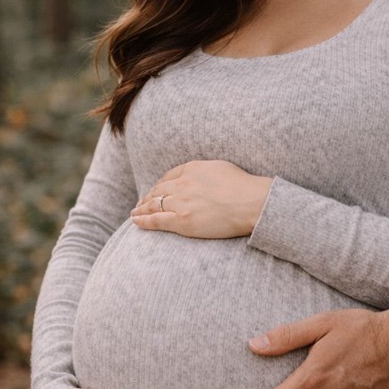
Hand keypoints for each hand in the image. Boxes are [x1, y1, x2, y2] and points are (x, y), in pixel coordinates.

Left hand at [131, 160, 271, 238]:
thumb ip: (206, 171)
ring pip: (153, 204)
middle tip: (142, 203)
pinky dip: (143, 221)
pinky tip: (136, 221)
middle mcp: (183, 183)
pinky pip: (156, 220)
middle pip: (158, 190)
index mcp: (192, 168)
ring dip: (142, 209)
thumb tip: (202, 175)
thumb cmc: (244, 187)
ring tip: (135, 213)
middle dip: (148, 197)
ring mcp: (181, 202)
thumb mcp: (221, 168)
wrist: (252, 202)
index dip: (160, 185)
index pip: (169, 176)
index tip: (156, 191)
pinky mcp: (182, 221)